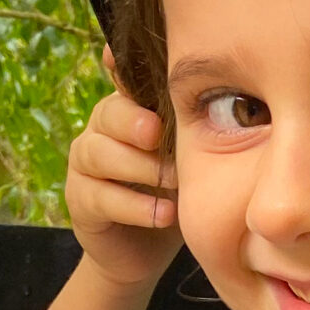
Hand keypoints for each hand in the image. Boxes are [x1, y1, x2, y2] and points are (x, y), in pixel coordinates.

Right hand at [63, 72, 180, 290]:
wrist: (146, 252)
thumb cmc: (174, 195)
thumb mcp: (189, 161)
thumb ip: (196, 133)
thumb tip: (229, 111)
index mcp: (129, 111)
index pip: (122, 81)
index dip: (118, 64)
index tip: (120, 57)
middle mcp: (101, 131)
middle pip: (108, 114)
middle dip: (134, 123)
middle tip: (159, 134)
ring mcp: (85, 165)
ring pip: (99, 153)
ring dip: (139, 167)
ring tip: (173, 183)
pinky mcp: (80, 201)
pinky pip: (101, 197)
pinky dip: (135, 206)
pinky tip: (164, 215)